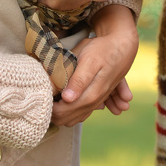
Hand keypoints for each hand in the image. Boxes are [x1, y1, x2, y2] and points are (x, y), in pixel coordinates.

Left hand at [51, 5, 137, 126]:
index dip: (51, 108)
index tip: (43, 97)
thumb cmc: (102, 50)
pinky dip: (70, 114)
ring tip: (51, 100)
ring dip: (60, 115)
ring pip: (74, 119)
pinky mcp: (98, 100)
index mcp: (90, 93)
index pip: (64, 111)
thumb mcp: (89, 59)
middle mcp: (94, 101)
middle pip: (68, 118)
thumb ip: (78, 80)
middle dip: (53, 113)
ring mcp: (97, 102)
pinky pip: (81, 115)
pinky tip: (62, 104)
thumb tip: (67, 98)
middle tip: (43, 99)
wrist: (122, 47)